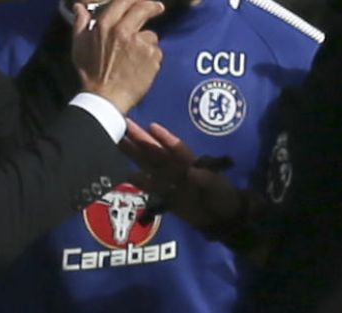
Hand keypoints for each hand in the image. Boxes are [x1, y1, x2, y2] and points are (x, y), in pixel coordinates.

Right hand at [73, 0, 162, 112]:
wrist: (105, 97)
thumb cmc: (90, 73)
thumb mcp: (79, 46)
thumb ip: (81, 24)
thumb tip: (80, 7)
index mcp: (105, 25)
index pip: (124, 1)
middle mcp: (124, 31)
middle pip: (143, 10)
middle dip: (152, 6)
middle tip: (158, 7)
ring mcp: (140, 43)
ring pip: (150, 35)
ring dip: (147, 42)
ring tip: (137, 58)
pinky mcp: (152, 57)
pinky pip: (156, 52)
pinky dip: (152, 58)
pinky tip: (142, 67)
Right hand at [121, 119, 244, 229]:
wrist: (221, 218)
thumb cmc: (223, 196)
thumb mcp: (218, 187)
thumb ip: (205, 179)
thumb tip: (191, 173)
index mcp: (191, 161)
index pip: (176, 147)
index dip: (165, 138)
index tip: (152, 127)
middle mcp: (177, 167)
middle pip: (156, 151)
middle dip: (141, 139)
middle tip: (125, 124)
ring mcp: (170, 180)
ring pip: (149, 164)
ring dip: (135, 154)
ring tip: (119, 141)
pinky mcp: (166, 195)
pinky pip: (150, 186)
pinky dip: (139, 181)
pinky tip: (126, 173)